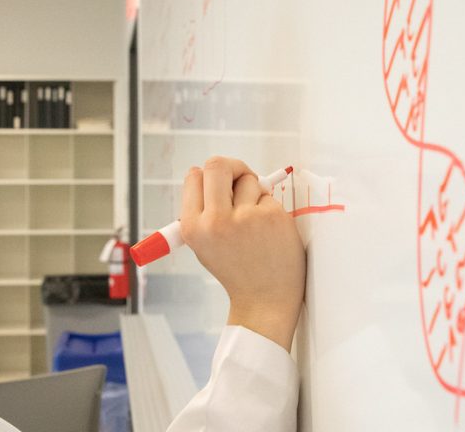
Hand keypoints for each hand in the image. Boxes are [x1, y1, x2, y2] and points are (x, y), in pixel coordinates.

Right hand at [180, 156, 305, 351]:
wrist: (265, 299)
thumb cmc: (236, 269)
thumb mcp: (203, 244)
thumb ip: (203, 210)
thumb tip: (214, 173)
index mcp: (193, 227)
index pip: (193, 176)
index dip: (207, 176)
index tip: (219, 182)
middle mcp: (215, 221)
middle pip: (217, 165)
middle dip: (231, 167)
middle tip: (239, 178)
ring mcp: (245, 218)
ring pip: (248, 179)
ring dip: (253, 192)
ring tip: (255, 222)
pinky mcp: (271, 216)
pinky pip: (268, 196)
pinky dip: (269, 208)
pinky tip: (269, 232)